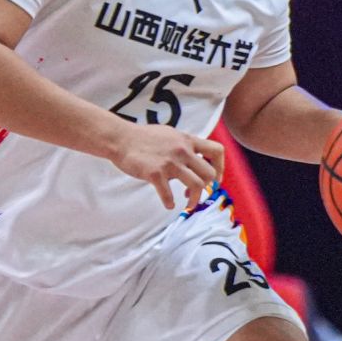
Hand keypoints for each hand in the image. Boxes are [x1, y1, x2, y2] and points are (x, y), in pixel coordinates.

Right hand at [109, 124, 224, 209]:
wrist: (121, 139)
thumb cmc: (143, 138)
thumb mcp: (170, 134)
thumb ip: (184, 143)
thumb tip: (195, 154)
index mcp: (187, 141)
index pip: (217, 151)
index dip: (221, 167)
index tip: (214, 179)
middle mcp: (182, 151)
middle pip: (209, 173)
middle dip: (207, 187)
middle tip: (196, 193)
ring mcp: (170, 162)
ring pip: (196, 185)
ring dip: (195, 200)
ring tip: (188, 206)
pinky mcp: (155, 173)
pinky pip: (168, 194)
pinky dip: (169, 203)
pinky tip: (168, 205)